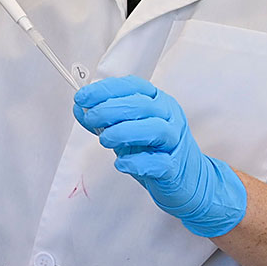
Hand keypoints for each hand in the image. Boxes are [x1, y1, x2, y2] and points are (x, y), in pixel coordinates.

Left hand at [72, 75, 246, 237]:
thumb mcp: (126, 129)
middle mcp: (169, 117)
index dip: (106, 89)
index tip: (82, 97)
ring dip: (123, 132)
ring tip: (105, 140)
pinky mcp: (174, 167)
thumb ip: (104, 119)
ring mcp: (175, 141)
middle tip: (91, 118)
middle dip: (109, 109)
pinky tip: (121, 163)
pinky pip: (158, 162)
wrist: (187, 179)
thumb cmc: (154, 150)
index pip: (133, 86)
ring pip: (154, 129)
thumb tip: (79, 108)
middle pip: (141, 105)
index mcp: (158, 101)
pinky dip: (136, 162)